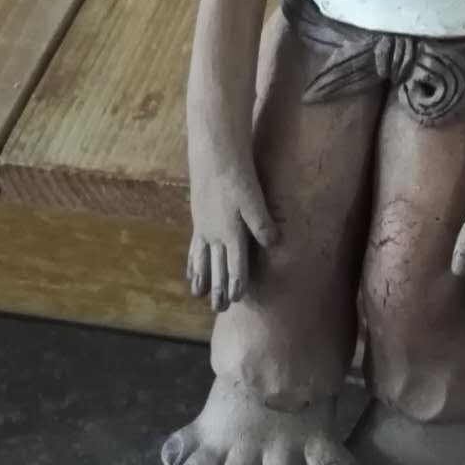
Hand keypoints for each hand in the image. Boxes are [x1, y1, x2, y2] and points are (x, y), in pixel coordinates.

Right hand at [187, 150, 277, 311]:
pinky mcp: (198, 217)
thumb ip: (262, 222)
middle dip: (218, 288)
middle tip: (218, 309)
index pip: (235, 265)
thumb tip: (273, 244)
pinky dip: (192, 260)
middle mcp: (215, 234)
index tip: (236, 300)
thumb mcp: (254, 197)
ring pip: (202, 259)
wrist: (213, 155)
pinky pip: (194, 246)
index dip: (236, 283)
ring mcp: (204, 226)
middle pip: (216, 267)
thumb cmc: (237, 175)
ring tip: (199, 293)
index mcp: (230, 232)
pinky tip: (191, 267)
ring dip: (202, 277)